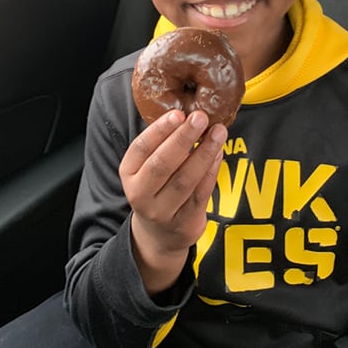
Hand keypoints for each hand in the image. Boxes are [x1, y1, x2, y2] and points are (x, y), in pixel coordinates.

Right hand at [119, 108, 226, 293]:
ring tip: (218, 132)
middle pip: (162, 164)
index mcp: (129, 173)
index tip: (178, 114)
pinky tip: (219, 152)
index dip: (159, 130)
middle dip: (183, 138)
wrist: (159, 235)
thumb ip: (162, 143)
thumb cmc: (157, 187)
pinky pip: (201, 193)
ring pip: (185, 179)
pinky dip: (212, 170)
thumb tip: (189, 112)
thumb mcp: (147, 167)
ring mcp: (162, 212)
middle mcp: (141, 194)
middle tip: (200, 117)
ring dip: (204, 152)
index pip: (141, 148)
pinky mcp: (184, 223)